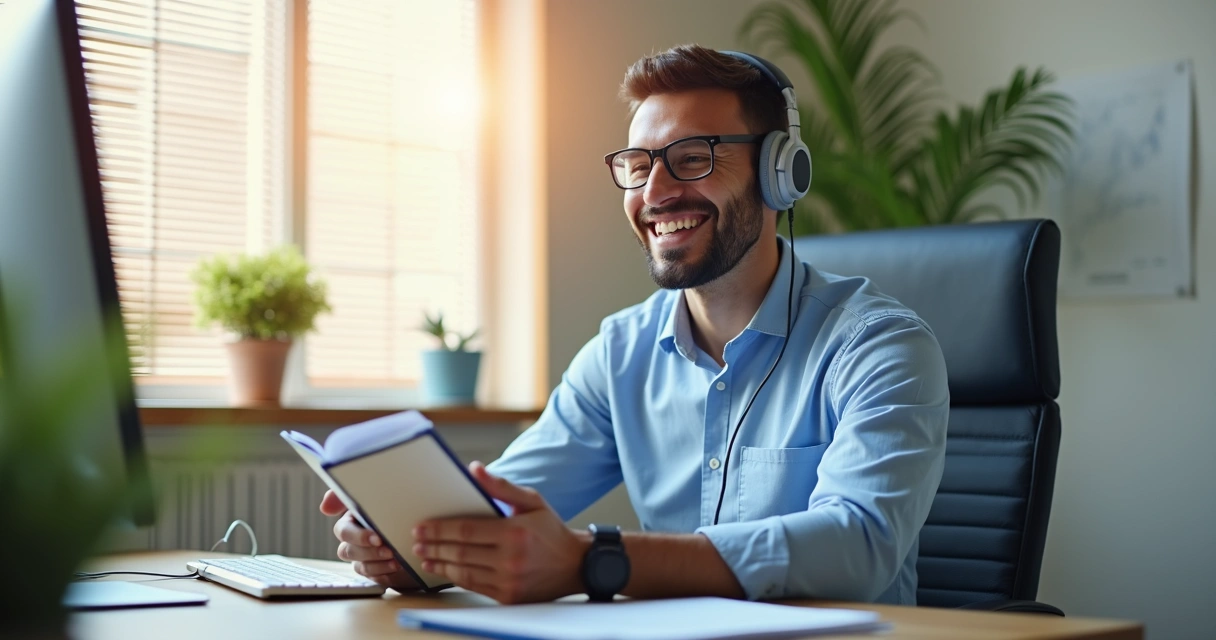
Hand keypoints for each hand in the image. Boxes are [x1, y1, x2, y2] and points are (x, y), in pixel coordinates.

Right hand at [319, 490, 419, 591]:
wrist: (414, 527)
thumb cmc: (394, 506)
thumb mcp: (377, 495)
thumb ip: (345, 497)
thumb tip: (325, 508)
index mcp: (351, 520)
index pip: (343, 531)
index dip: (358, 536)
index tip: (377, 539)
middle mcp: (353, 540)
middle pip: (348, 551)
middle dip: (369, 552)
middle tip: (389, 550)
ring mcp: (362, 557)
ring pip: (360, 566)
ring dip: (377, 564)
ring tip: (396, 561)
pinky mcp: (374, 571)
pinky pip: (372, 577)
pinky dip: (383, 574)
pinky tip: (396, 568)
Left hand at [413, 461, 589, 603]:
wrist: (575, 564)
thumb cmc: (551, 529)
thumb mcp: (532, 501)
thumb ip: (501, 486)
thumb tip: (474, 469)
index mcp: (514, 532)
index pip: (465, 530)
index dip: (439, 529)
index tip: (421, 527)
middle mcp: (510, 559)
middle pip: (459, 552)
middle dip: (433, 546)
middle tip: (416, 541)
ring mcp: (509, 580)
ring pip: (463, 571)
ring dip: (439, 563)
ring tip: (424, 556)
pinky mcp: (508, 595)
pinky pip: (473, 585)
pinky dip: (454, 577)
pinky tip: (443, 569)